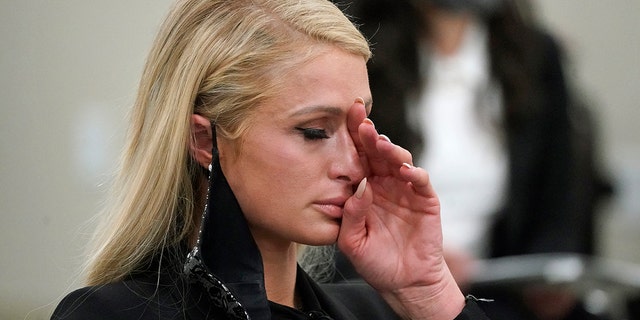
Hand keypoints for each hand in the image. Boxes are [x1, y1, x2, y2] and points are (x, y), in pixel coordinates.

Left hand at [337, 100, 463, 319]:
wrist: (404, 283)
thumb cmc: (375, 262)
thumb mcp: (352, 242)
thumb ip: (351, 215)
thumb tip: (359, 188)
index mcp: (363, 189)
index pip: (356, 158)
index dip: (350, 138)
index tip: (343, 118)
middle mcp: (384, 184)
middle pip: (376, 152)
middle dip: (368, 134)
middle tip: (360, 120)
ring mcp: (405, 189)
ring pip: (399, 160)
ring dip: (390, 149)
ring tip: (379, 142)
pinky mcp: (425, 199)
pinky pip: (420, 181)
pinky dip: (415, 173)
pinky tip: (406, 170)